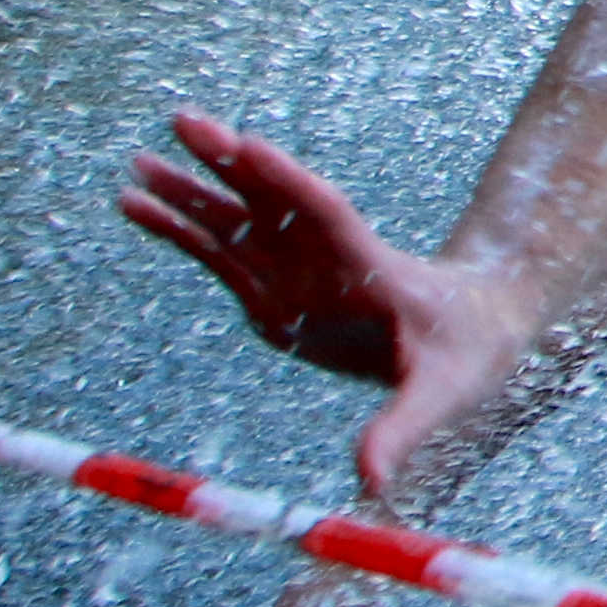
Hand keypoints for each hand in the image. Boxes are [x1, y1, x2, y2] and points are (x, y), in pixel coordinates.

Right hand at [117, 109, 543, 497]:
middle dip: (228, 163)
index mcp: (368, 268)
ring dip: (190, 190)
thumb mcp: (440, 395)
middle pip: (272, 200)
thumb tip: (373, 485)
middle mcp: (323, 258)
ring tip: (137, 161)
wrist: (471, 333)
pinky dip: (178, 229)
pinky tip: (135, 205)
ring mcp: (293, 270)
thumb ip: (402, 431)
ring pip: (236, 219)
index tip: (251, 146)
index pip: (326, 216)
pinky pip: (218, 250)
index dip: (289, 183)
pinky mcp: (271, 290)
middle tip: (182, 121)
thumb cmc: (464, 355)